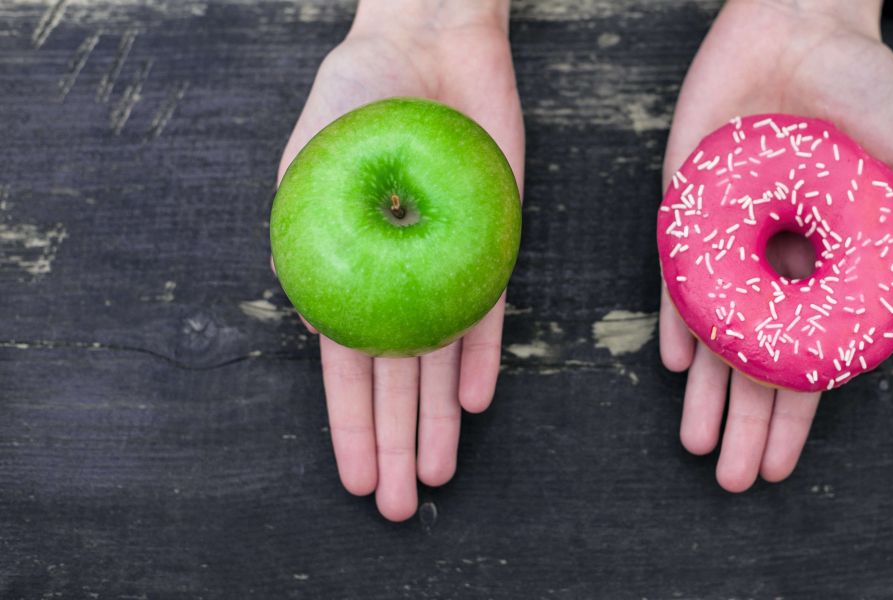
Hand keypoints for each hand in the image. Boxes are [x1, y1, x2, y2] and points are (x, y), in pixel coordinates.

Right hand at [274, 0, 522, 520]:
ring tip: (438, 474)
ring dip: (437, 418)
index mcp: (345, 268)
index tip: (357, 477)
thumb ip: (309, 234)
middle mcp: (397, 276)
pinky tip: (474, 402)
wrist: (430, 42)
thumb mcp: (312, 161)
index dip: (351, 424)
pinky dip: (483, 355)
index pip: (346, 363)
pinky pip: (489, 309)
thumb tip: (310, 318)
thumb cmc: (358, 93)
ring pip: (442, 358)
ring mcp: (446, 264)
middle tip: (401, 505)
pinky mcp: (492, 242)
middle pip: (396, 377)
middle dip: (397, 442)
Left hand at [659, 0, 892, 491]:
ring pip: (714, 329)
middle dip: (747, 421)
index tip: (784, 462)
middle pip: (755, 357)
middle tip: (735, 478)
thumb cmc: (865, 87)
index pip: (806, 353)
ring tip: (700, 445)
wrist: (802, 22)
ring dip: (707, 390)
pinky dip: (678, 316)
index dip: (796, 412)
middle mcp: (772, 260)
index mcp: (824, 262)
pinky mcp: (686, 204)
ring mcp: (727, 237)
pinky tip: (678, 364)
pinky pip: (678, 272)